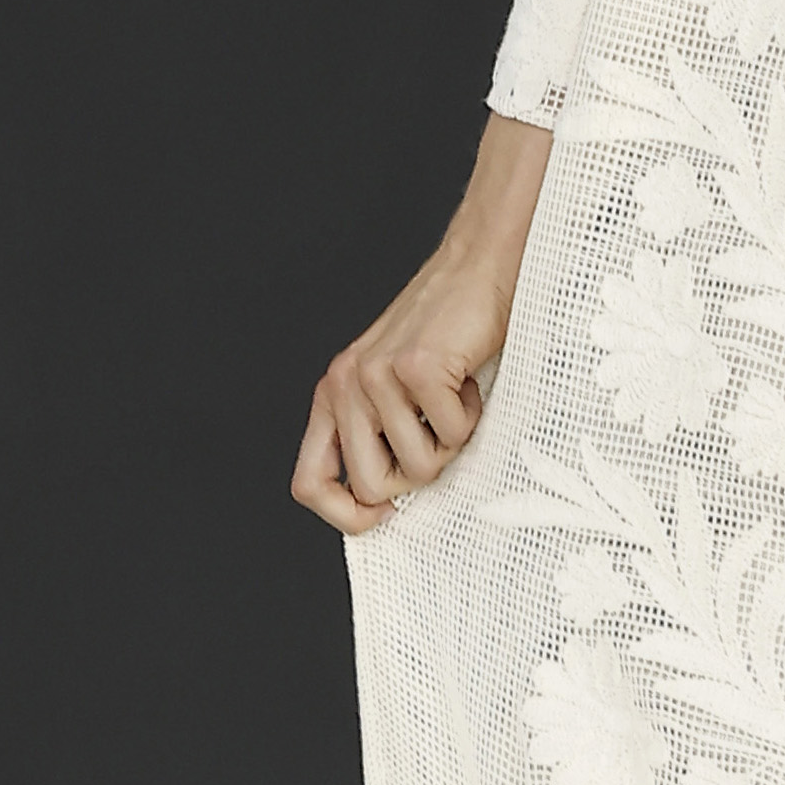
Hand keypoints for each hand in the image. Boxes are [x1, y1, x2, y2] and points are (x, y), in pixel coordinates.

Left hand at [292, 115, 550, 536]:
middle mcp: (343, 388)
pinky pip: (451, 434)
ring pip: (416, 467)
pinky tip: (466, 380)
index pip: (308, 483)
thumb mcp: (394, 389)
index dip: (343, 514)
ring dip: (450, 442)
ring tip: (452, 398)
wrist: (476, 269)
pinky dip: (472, 416)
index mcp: (333, 397)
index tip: (384, 514)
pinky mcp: (414, 368)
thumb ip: (379, 434)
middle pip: (370, 485)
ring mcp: (375, 378)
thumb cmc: (446, 335)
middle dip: (417, 474)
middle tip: (437, 433)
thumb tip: (384, 506)